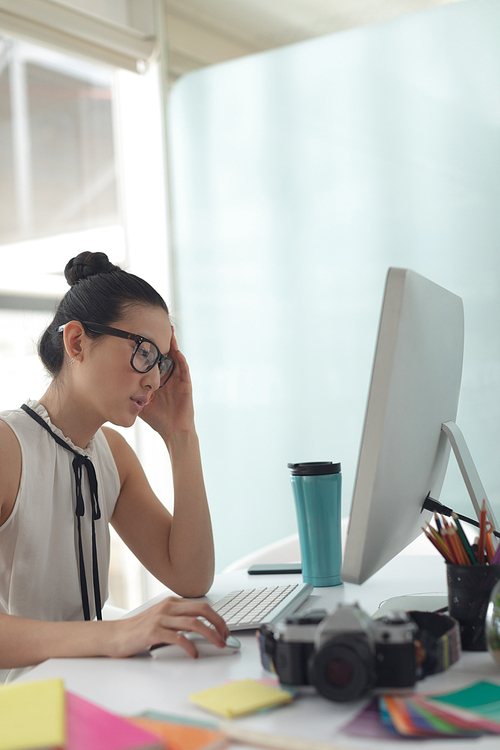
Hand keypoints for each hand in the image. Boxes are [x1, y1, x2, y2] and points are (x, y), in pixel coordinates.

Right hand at [109, 596, 229, 658]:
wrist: (114, 636)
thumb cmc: (138, 630)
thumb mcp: (161, 619)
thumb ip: (179, 620)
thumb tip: (203, 630)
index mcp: (172, 602)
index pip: (202, 605)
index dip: (217, 617)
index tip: (225, 630)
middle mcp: (168, 607)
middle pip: (202, 610)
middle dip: (218, 623)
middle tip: (226, 637)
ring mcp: (160, 618)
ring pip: (194, 623)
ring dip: (210, 635)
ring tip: (218, 645)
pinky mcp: (153, 632)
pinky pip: (178, 638)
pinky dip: (190, 646)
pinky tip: (194, 654)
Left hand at [139, 332, 194, 438]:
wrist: (173, 432)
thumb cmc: (157, 419)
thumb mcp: (140, 403)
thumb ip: (129, 394)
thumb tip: (110, 388)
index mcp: (158, 379)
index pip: (153, 359)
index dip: (148, 348)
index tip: (141, 334)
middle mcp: (169, 376)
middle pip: (165, 354)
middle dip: (161, 341)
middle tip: (156, 324)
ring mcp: (179, 380)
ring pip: (176, 358)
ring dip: (173, 345)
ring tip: (169, 331)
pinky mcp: (186, 385)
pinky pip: (184, 370)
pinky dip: (181, 360)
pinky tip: (177, 351)